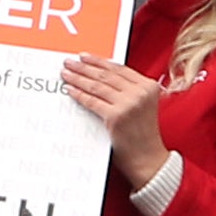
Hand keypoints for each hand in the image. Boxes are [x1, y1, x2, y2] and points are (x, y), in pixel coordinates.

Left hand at [62, 55, 170, 191]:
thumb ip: (130, 90)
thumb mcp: (143, 105)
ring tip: (66, 74)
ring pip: (97, 86)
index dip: (99, 61)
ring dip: (78, 79)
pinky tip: (70, 90)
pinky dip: (79, 95)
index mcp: (148, 86)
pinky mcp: (116, 116)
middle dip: (84, 68)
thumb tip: (100, 75)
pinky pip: (92, 101)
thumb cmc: (143, 134)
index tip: (85, 57)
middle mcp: (140, 92)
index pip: (119, 68)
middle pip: (106, 75)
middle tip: (69, 63)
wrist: (148, 158)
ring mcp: (128, 104)